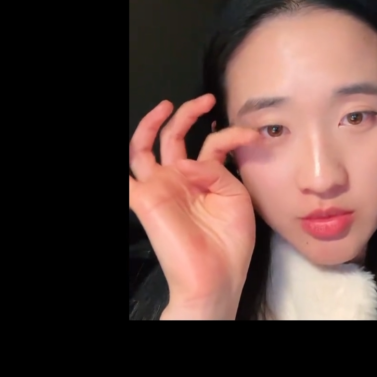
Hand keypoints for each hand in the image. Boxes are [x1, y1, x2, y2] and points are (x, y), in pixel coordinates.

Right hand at [129, 94, 260, 318]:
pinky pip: (124, 178)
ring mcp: (160, 188)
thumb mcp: (236, 198)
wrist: (216, 277)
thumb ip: (217, 172)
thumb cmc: (230, 243)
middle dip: (188, 113)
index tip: (253, 134)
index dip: (231, 134)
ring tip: (169, 106)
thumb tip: (187, 162)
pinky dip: (122, 157)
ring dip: (152, 124)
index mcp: (203, 179)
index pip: (211, 144)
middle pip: (174, 137)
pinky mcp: (144, 200)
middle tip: (206, 99)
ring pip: (143, 148)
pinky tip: (132, 141)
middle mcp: (179, 179)